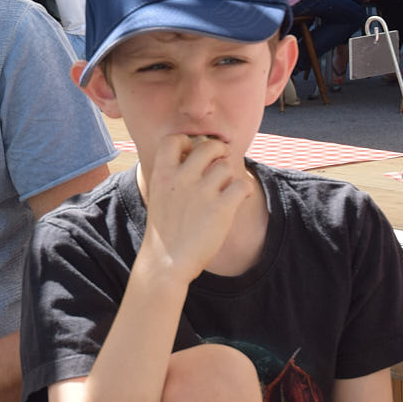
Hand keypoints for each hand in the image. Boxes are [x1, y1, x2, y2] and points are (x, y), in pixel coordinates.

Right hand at [137, 134, 250, 285]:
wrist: (166, 262)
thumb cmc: (164, 230)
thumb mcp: (158, 195)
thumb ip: (173, 174)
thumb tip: (197, 153)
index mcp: (162, 174)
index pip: (175, 139)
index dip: (188, 142)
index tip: (193, 154)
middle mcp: (181, 178)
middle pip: (208, 146)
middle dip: (218, 152)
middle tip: (219, 166)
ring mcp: (201, 192)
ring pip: (227, 166)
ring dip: (229, 177)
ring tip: (224, 192)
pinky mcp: (221, 208)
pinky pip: (243, 184)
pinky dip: (243, 190)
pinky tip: (237, 200)